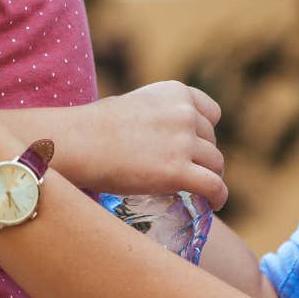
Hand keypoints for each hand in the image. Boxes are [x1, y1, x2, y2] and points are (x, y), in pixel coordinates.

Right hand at [74, 82, 228, 208]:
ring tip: (201, 190)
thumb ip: (157, 114)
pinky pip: (214, 186)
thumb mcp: (135, 104)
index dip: (205, 132)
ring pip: (216, 164)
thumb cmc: (96, 127)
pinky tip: (214, 204)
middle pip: (212, 141)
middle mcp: (185, 113)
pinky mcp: (178, 171)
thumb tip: (161, 135)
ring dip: (210, 176)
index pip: (211, 113)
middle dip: (202, 157)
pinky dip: (218, 197)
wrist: (80, 143)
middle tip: (187, 172)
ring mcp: (183, 142)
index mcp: (176, 93)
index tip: (196, 146)